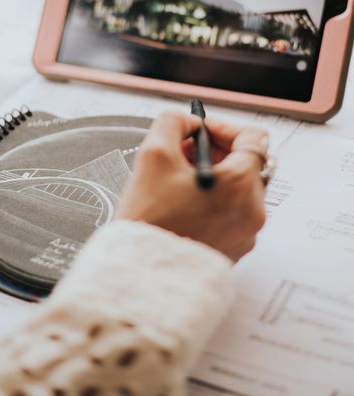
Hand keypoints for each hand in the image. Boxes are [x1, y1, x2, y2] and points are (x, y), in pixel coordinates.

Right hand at [117, 111, 268, 261]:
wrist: (143, 274)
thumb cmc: (151, 221)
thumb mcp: (154, 155)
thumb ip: (172, 123)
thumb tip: (187, 121)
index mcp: (241, 184)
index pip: (252, 137)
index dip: (222, 127)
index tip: (199, 131)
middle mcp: (253, 210)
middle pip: (246, 162)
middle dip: (214, 151)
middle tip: (183, 153)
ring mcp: (247, 232)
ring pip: (238, 188)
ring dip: (213, 175)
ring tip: (178, 181)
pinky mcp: (236, 248)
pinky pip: (233, 212)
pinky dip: (214, 200)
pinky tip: (184, 203)